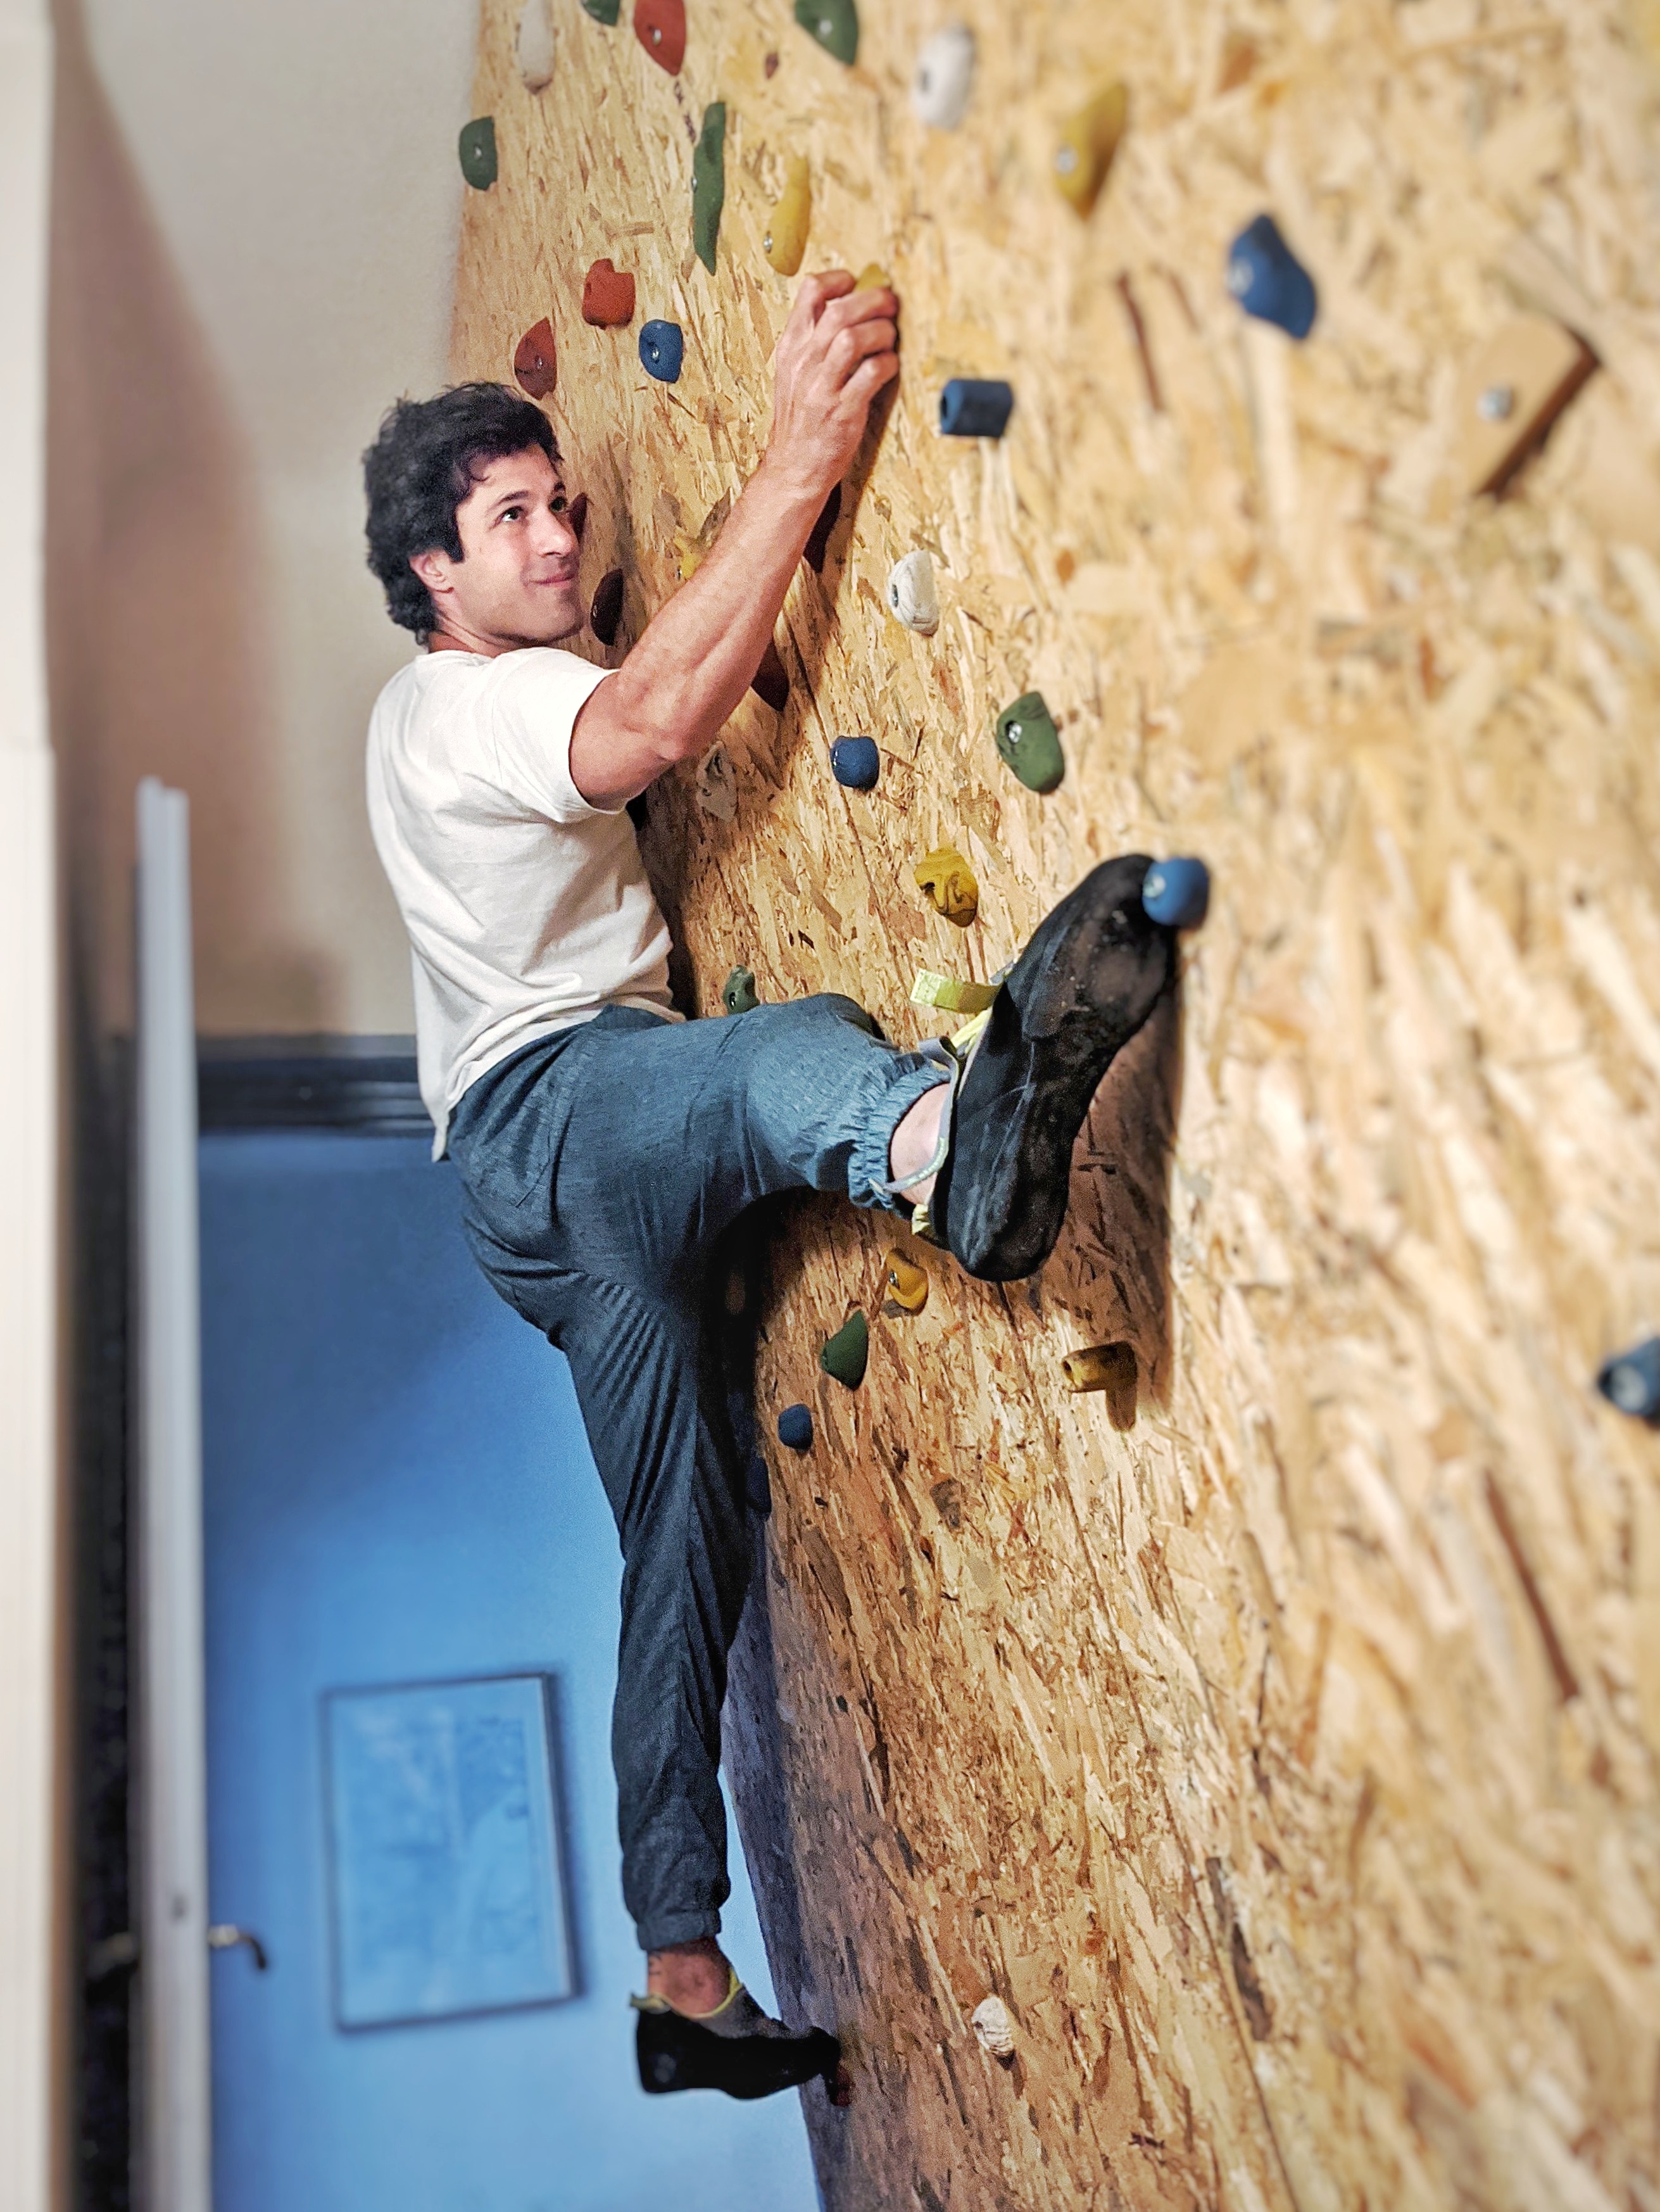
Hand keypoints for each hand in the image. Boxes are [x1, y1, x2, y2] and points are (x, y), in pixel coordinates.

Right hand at [764, 271, 898, 497]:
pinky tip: (890, 366)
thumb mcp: (794, 374)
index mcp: (791, 348)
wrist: (792, 468)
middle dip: (873, 300)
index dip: (839, 280)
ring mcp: (821, 388)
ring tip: (890, 336)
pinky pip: (870, 374)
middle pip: (839, 310)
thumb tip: (846, 308)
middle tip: (890, 304)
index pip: (810, 292)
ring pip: (853, 338)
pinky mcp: (842, 412)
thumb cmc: (800, 420)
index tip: (856, 283)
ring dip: (881, 331)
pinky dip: (887, 363)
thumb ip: (814, 342)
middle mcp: (804, 363)